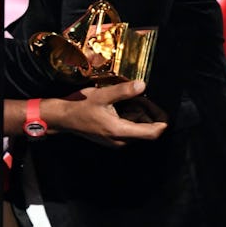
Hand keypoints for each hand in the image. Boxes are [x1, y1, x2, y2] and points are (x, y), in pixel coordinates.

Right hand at [42, 80, 166, 145]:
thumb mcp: (102, 95)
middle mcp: (121, 140)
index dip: (162, 121)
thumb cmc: (80, 106)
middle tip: (138, 94)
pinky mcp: (112, 137)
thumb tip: (143, 85)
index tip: (162, 108)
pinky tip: (119, 104)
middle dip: (146, 111)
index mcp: (120, 131)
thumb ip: (123, 91)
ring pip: (137, 126)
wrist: (63, 118)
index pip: (152, 133)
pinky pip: (128, 127)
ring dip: (136, 112)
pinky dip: (128, 115)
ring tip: (125, 97)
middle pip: (146, 128)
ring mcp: (116, 140)